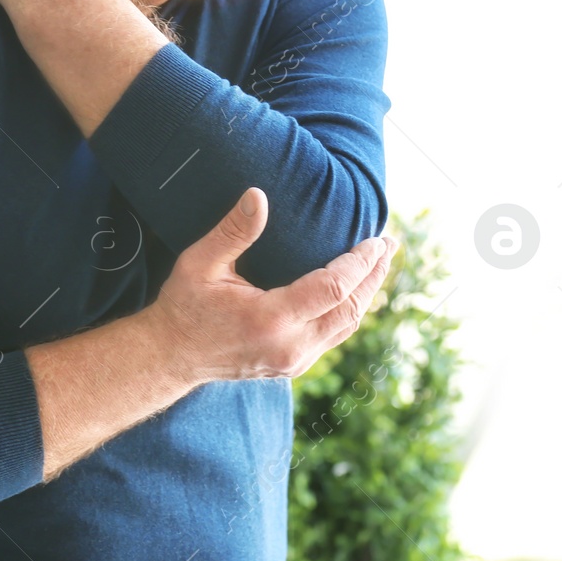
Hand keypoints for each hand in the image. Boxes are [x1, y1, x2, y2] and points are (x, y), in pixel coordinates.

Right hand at [145, 187, 398, 384]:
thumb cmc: (184, 305)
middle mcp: (290, 347)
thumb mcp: (200, 264)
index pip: (333, 289)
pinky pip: (335, 335)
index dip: (360, 263)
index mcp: (271, 320)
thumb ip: (233, 231)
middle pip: (350, 309)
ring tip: (381, 262)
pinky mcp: (294, 365)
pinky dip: (351, 309)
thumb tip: (259, 195)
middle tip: (390, 243)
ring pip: (347, 326)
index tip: (376, 239)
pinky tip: (356, 288)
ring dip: (368, 293)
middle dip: (374, 275)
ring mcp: (294, 361)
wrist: (171, 356)